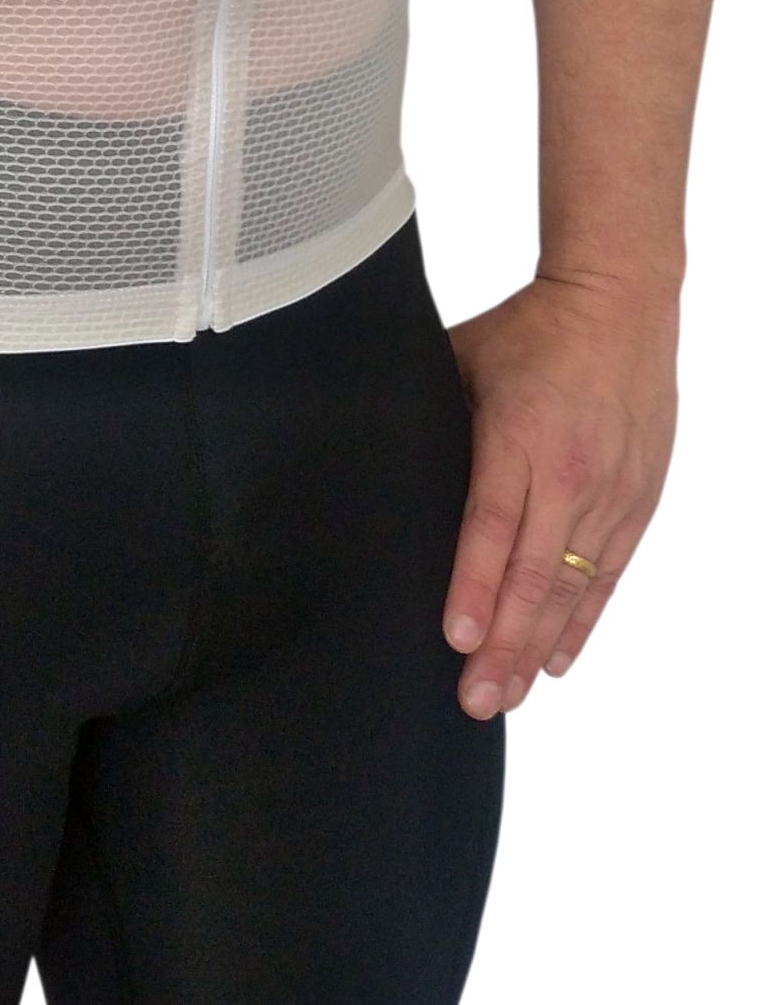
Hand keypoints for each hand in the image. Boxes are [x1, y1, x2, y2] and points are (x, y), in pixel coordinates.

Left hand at [441, 270, 677, 717]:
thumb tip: (367, 452)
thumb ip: (428, 415)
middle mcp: (570, 473)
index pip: (493, 524)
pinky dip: (582, 622)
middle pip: (534, 576)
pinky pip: (608, 575)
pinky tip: (556, 661)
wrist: (621, 304)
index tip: (457, 638)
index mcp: (519, 435)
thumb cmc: (530, 331)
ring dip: (538, 648)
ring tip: (507, 697)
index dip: (475, 585)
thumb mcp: (463, 359)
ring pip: (571, 588)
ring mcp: (609, 492)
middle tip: (475, 700)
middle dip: (503, 644)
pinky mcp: (637, 501)